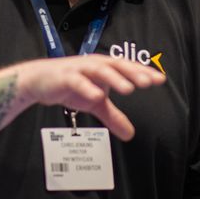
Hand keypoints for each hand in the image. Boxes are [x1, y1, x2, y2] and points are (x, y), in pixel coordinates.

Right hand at [20, 54, 164, 140]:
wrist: (38, 81)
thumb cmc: (70, 86)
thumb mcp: (95, 103)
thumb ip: (113, 116)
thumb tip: (130, 134)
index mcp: (104, 68)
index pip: (127, 68)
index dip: (144, 73)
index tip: (160, 80)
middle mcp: (94, 65)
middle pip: (117, 66)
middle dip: (133, 73)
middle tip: (148, 83)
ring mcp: (79, 69)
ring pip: (99, 70)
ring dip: (114, 78)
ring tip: (128, 88)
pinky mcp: (64, 77)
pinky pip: (77, 81)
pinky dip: (87, 87)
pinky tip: (96, 95)